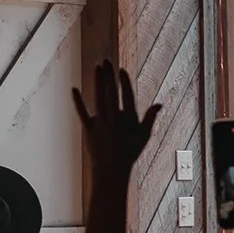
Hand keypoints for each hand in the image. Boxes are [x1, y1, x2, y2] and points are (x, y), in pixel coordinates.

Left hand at [72, 62, 160, 176]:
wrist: (111, 171)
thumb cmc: (129, 153)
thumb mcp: (144, 136)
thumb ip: (150, 118)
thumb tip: (160, 104)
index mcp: (129, 120)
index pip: (127, 96)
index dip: (124, 82)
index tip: (121, 70)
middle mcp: (114, 119)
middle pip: (111, 93)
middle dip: (109, 76)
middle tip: (106, 61)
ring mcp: (101, 123)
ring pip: (98, 98)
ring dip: (97, 82)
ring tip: (97, 67)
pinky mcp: (88, 129)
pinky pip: (82, 112)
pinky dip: (77, 101)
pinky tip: (73, 89)